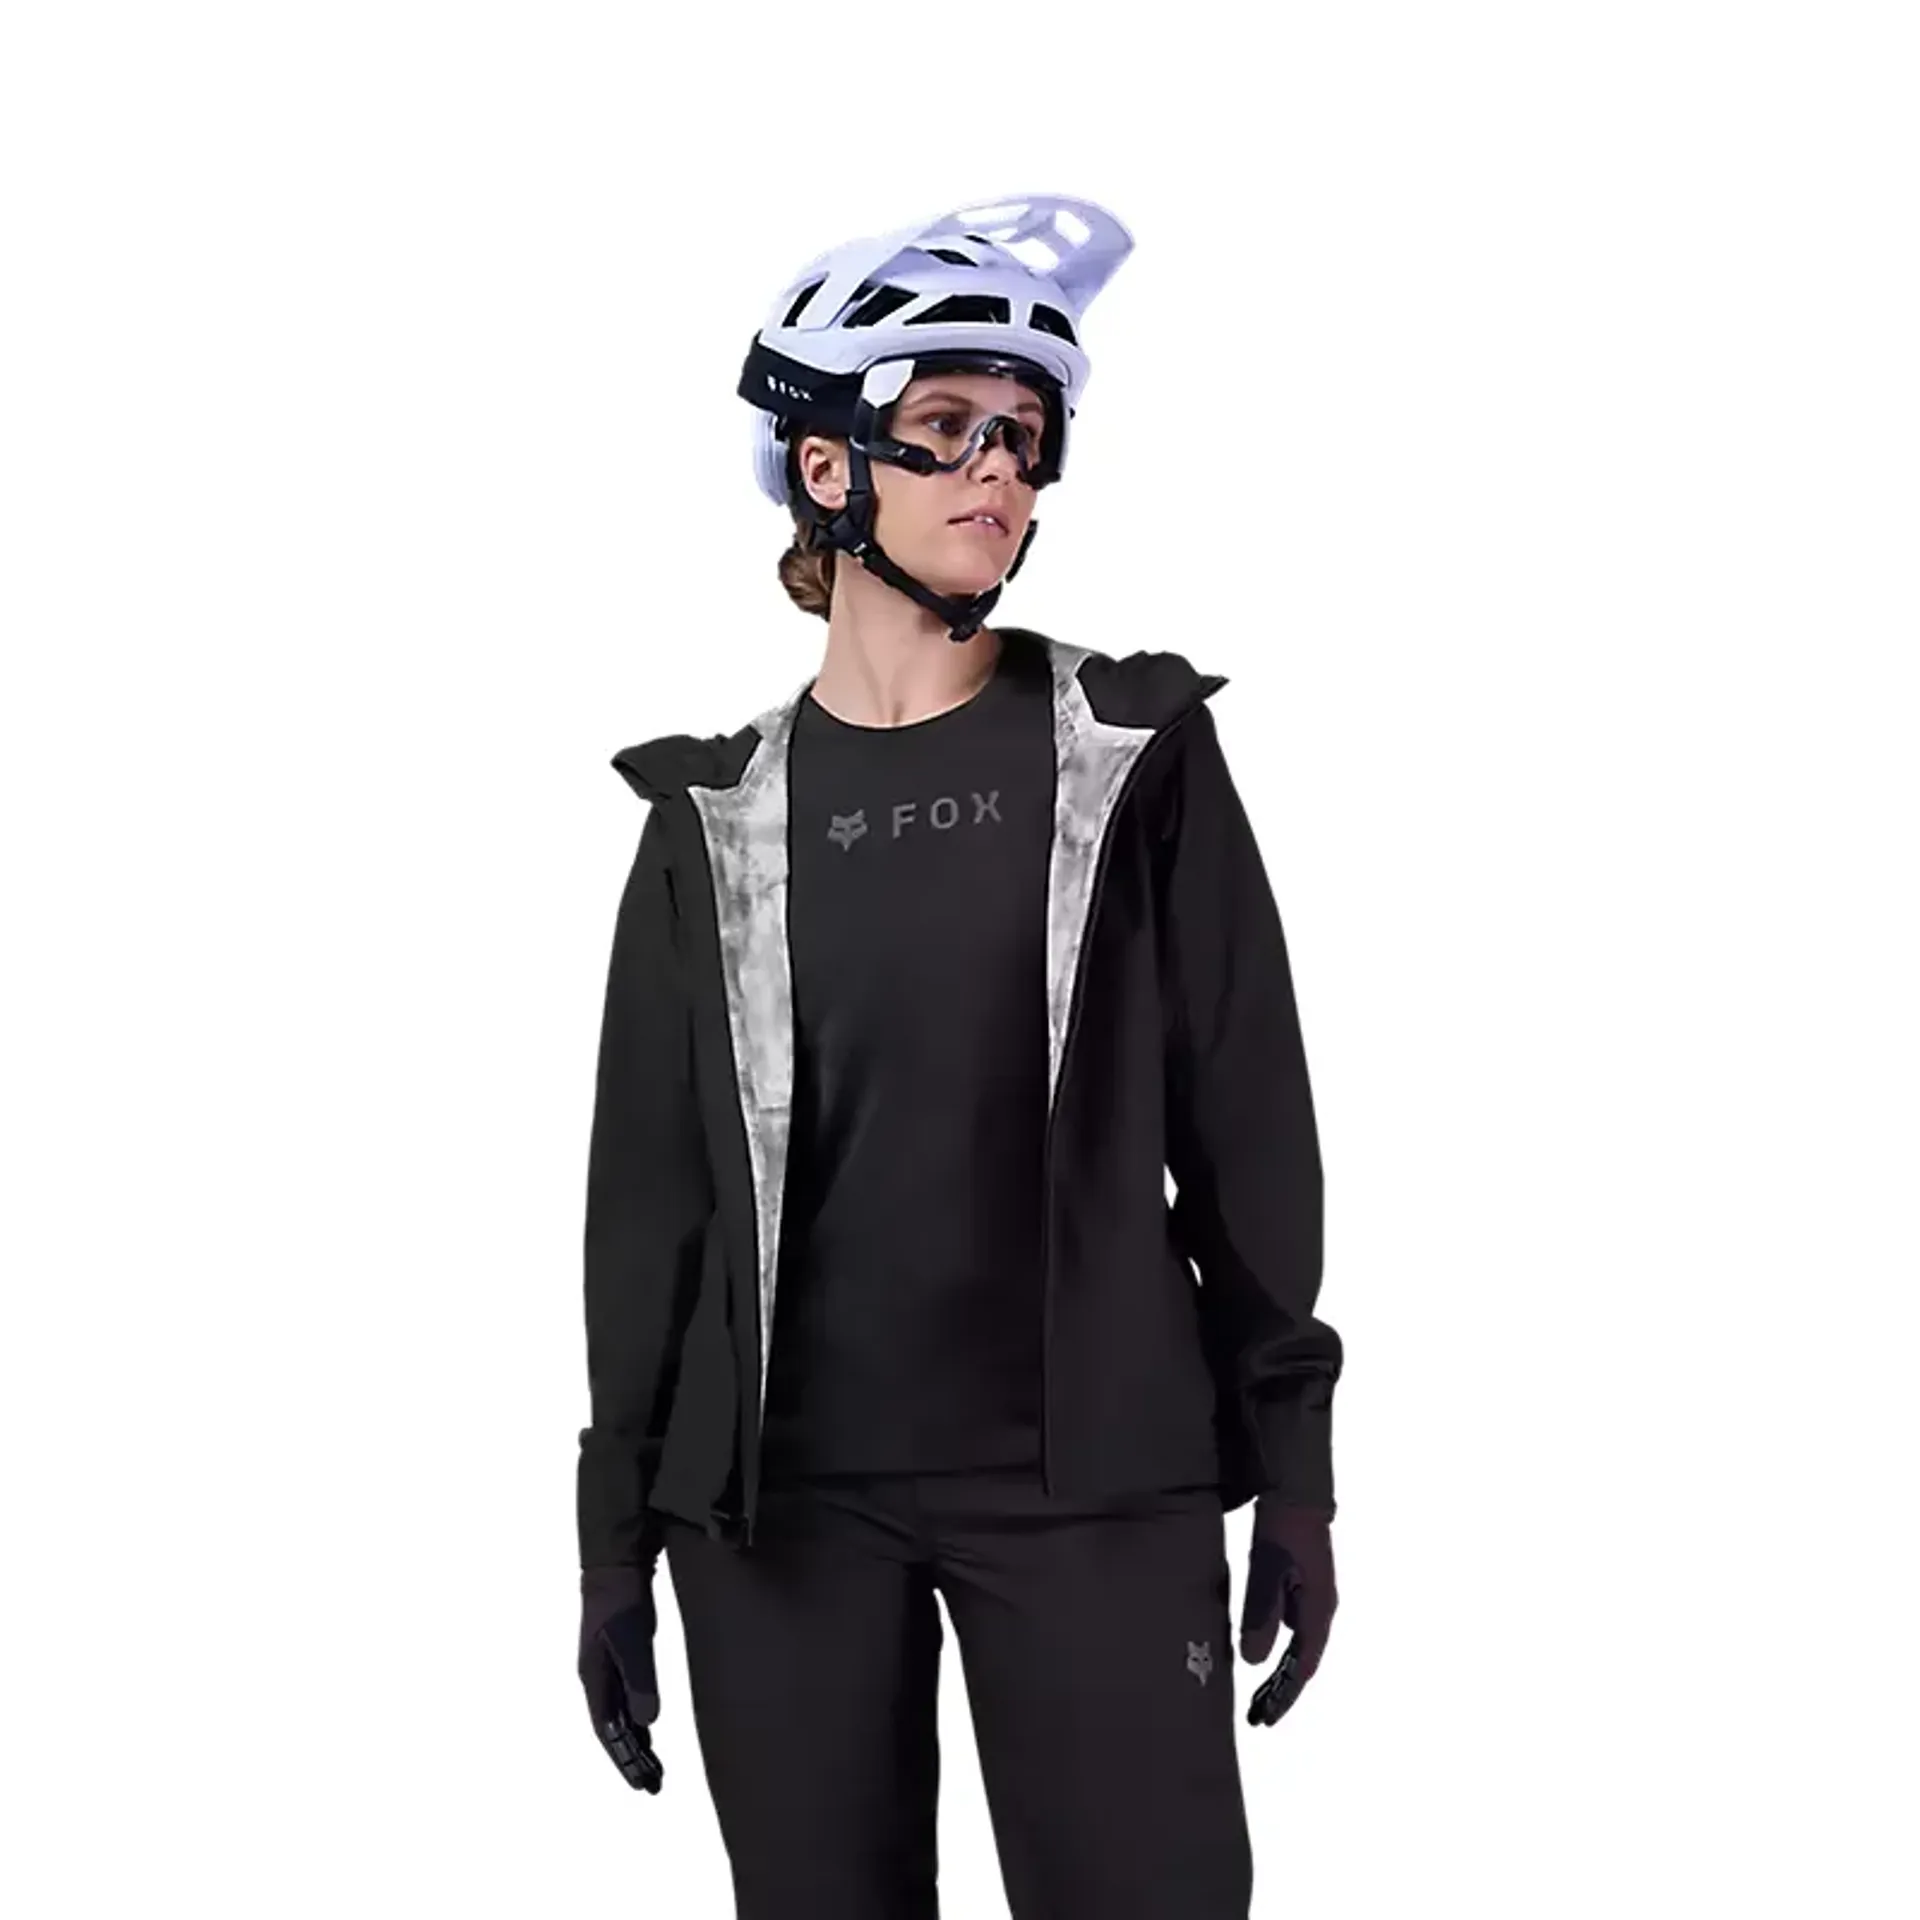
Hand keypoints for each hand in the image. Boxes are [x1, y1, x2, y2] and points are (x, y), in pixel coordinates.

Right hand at [579, 1564, 664, 1791]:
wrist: (614, 1566)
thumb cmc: (621, 1603)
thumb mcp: (634, 1641)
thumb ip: (640, 1680)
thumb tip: (648, 1722)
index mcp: (595, 1681)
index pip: (608, 1731)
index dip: (623, 1758)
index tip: (640, 1783)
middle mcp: (597, 1680)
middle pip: (612, 1730)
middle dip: (629, 1759)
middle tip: (651, 1785)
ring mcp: (606, 1669)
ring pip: (619, 1716)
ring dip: (634, 1742)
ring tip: (652, 1768)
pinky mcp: (618, 1657)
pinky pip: (625, 1700)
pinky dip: (636, 1720)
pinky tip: (647, 1729)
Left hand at [1238, 1499, 1335, 1726]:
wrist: (1297, 1494)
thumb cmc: (1283, 1531)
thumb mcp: (1267, 1573)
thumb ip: (1261, 1616)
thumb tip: (1254, 1663)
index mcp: (1317, 1612)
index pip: (1302, 1666)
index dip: (1285, 1695)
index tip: (1267, 1717)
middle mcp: (1320, 1611)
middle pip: (1303, 1662)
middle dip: (1282, 1691)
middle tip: (1259, 1716)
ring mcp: (1314, 1599)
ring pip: (1298, 1648)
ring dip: (1280, 1672)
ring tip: (1257, 1694)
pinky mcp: (1303, 1587)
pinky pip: (1292, 1629)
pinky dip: (1276, 1647)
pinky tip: (1258, 1651)